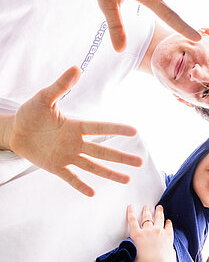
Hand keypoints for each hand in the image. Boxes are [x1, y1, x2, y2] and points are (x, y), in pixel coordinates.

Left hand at [2, 66, 142, 195]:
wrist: (15, 131)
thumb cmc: (31, 113)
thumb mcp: (44, 97)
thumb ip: (60, 86)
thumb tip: (76, 68)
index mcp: (75, 126)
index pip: (100, 128)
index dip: (116, 129)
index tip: (134, 131)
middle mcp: (76, 143)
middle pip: (103, 151)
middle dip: (121, 157)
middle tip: (140, 162)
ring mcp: (67, 156)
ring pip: (93, 166)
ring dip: (110, 173)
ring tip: (127, 179)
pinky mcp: (55, 167)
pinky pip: (70, 177)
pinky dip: (80, 185)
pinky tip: (92, 193)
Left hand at [120, 204, 175, 261]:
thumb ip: (171, 255)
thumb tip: (170, 253)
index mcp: (168, 239)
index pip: (169, 228)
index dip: (167, 224)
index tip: (167, 221)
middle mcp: (159, 232)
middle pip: (159, 219)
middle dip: (159, 212)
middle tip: (158, 208)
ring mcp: (148, 232)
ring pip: (148, 217)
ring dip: (147, 211)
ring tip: (146, 206)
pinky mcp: (136, 234)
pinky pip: (133, 220)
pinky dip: (131, 212)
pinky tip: (130, 207)